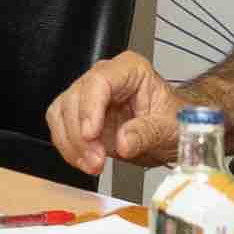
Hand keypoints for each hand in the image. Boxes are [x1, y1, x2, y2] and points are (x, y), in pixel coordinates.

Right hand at [48, 53, 185, 176]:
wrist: (170, 134)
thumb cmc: (172, 121)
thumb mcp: (168, 127)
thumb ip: (146, 132)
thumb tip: (124, 141)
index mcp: (129, 70)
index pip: (99, 81)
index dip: (90, 108)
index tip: (91, 134)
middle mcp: (104, 79)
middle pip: (75, 98)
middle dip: (80, 134)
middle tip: (96, 159)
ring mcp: (88, 97)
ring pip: (61, 114)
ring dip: (72, 144)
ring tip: (92, 164)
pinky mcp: (78, 117)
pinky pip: (61, 129)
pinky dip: (69, 149)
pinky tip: (85, 161)